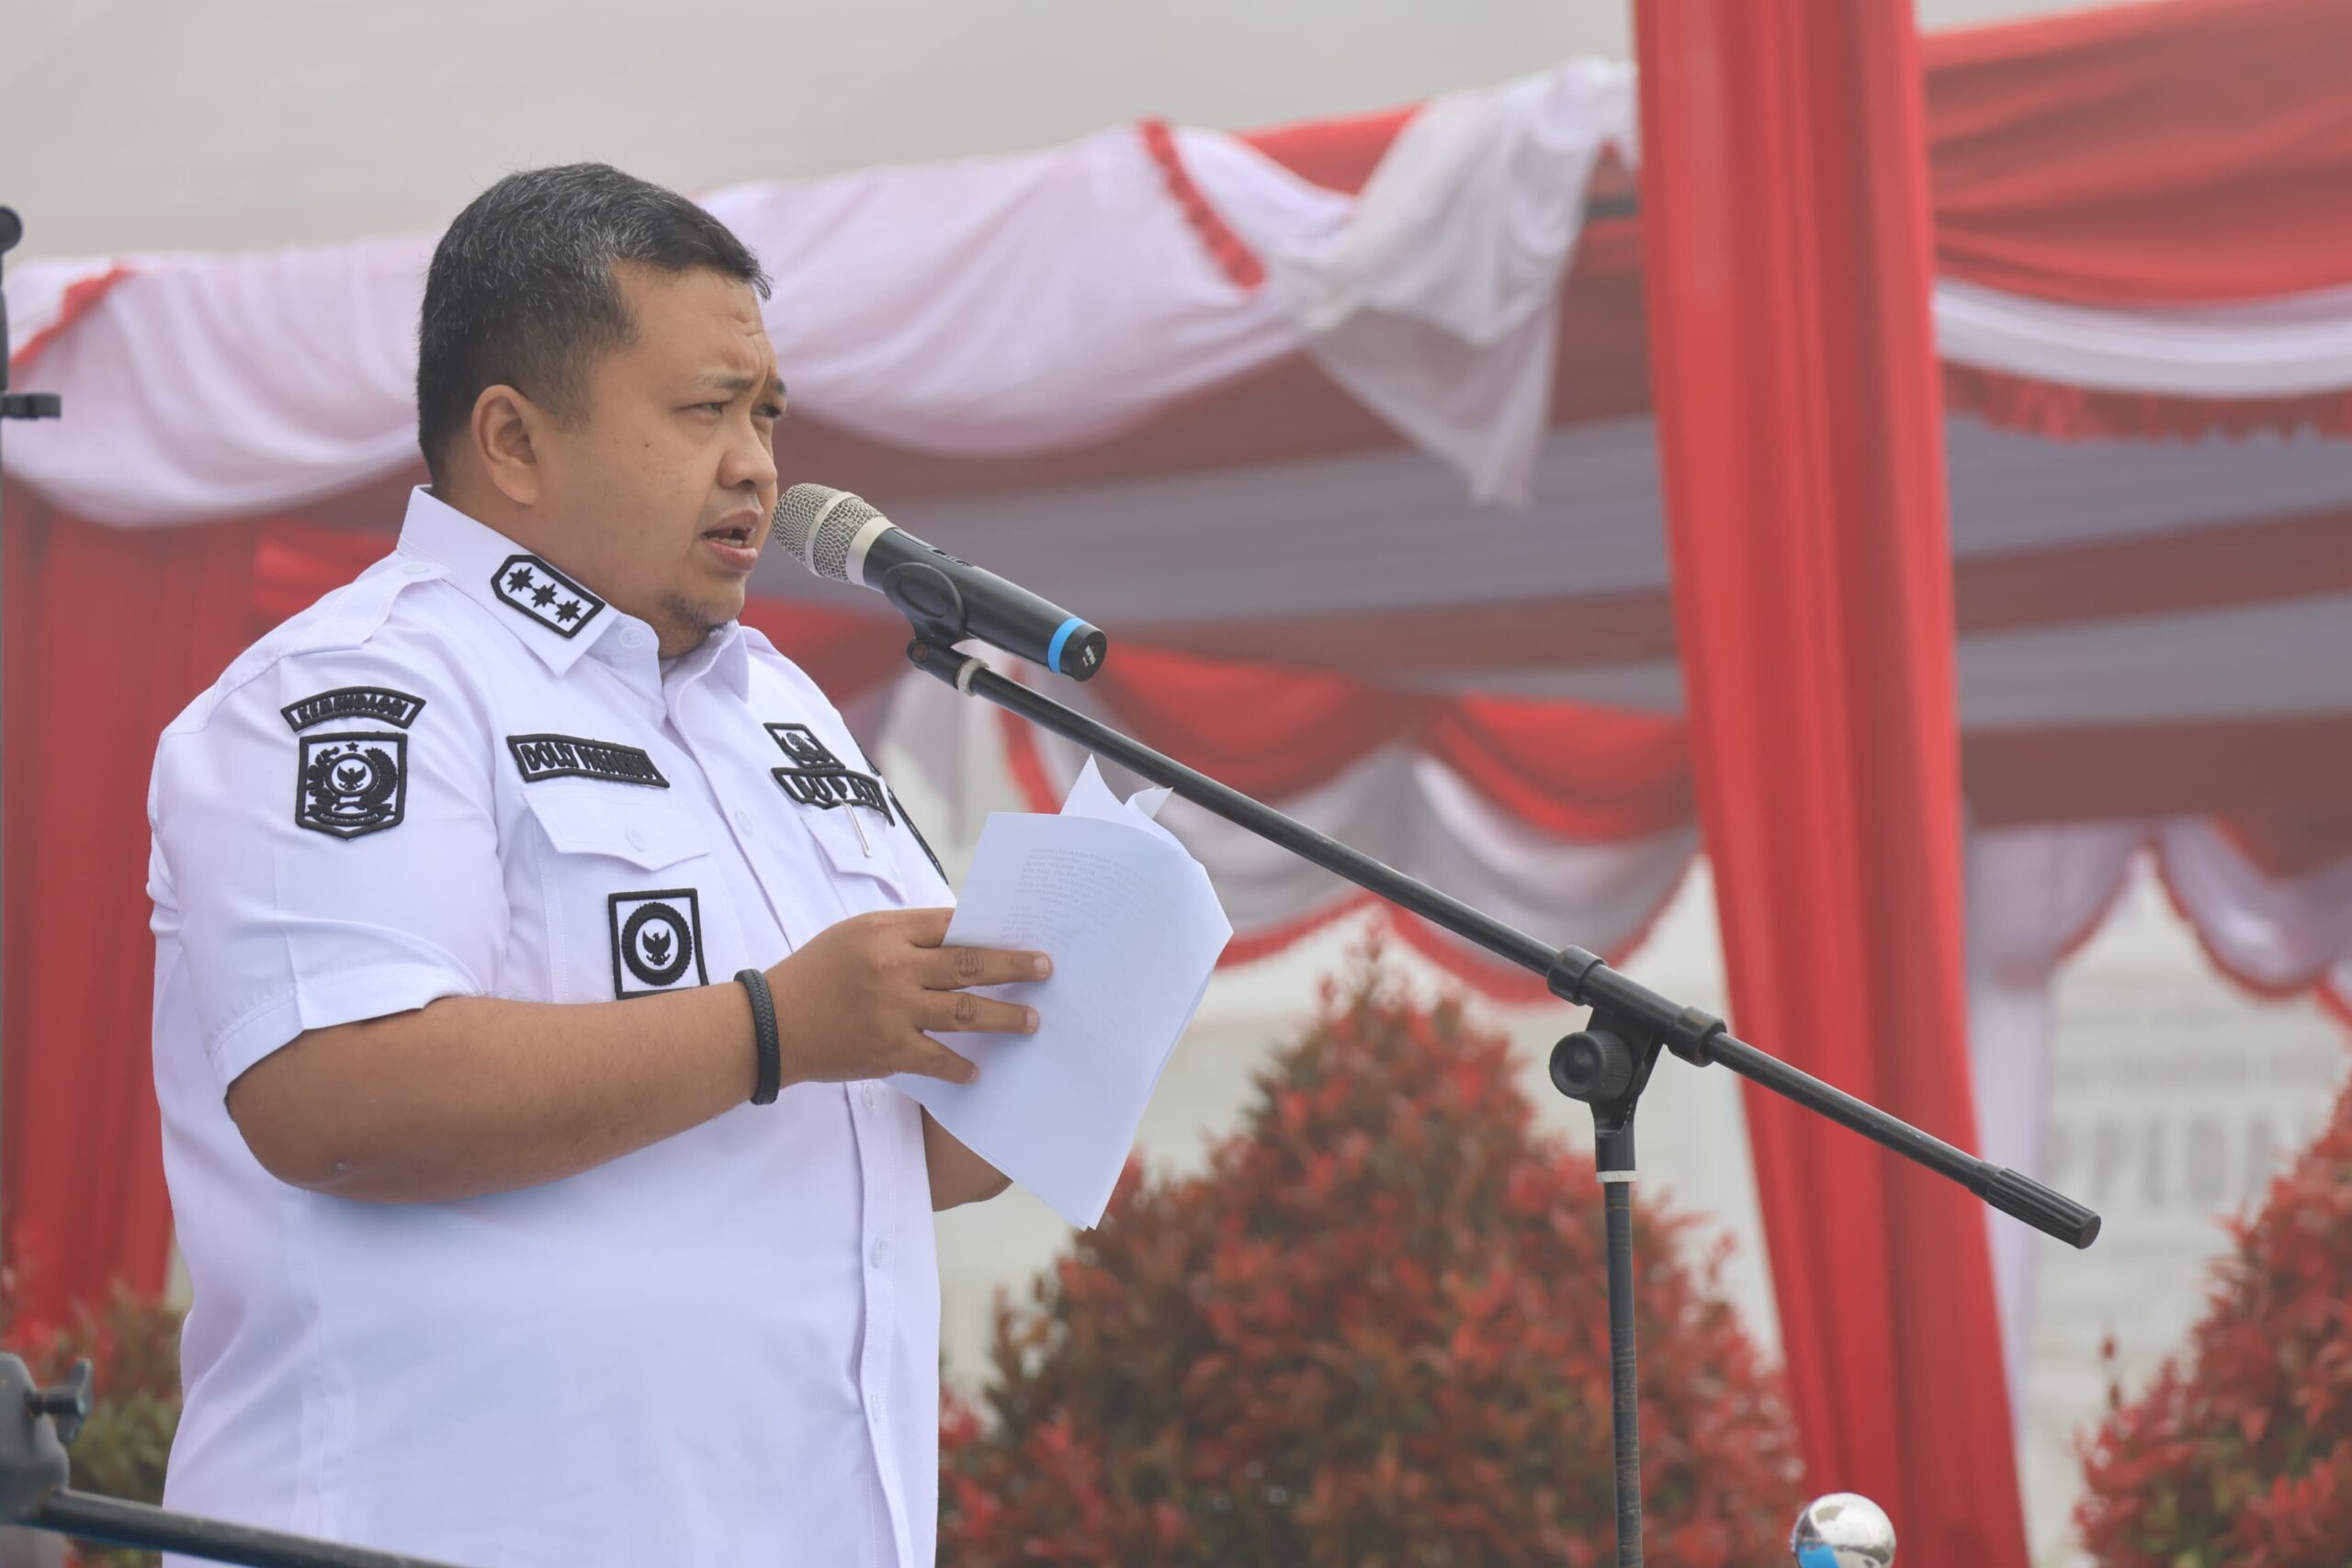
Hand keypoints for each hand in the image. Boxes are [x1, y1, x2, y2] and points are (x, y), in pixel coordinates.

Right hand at [764, 907, 1047, 1086]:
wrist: (771, 1025)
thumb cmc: (814, 974)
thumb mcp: (854, 936)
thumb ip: (903, 936)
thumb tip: (959, 939)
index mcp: (886, 932)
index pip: (951, 925)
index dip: (989, 931)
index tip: (1020, 935)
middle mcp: (894, 967)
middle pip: (970, 964)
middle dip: (1014, 966)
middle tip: (1045, 970)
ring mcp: (894, 1010)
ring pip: (966, 1012)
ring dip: (1004, 1017)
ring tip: (1031, 1021)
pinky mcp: (888, 1050)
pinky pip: (938, 1059)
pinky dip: (961, 1066)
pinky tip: (978, 1070)